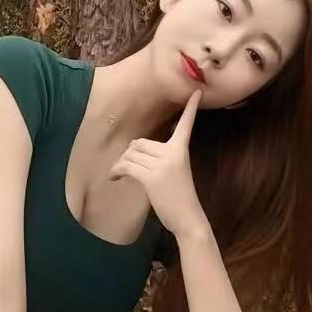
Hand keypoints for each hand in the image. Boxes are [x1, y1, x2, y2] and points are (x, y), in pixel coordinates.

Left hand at [109, 89, 208, 238]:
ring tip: (119, 175)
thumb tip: (133, 150)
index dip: (191, 109)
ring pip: (131, 154)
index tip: (196, 92)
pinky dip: (117, 171)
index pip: (186, 125)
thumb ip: (161, 157)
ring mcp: (163, 165)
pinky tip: (115, 178)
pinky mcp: (152, 177)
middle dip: (129, 154)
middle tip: (124, 168)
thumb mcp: (176, 171)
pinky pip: (127, 166)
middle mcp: (173, 153)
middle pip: (139, 142)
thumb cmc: (180, 197)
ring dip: (120, 164)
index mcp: (181, 150)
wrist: (188, 219)